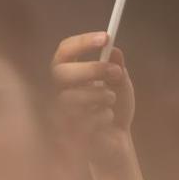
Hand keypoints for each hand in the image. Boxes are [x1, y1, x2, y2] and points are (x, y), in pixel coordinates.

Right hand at [52, 32, 135, 168]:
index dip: (82, 42)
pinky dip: (103, 117)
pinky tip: (106, 123)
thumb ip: (117, 69)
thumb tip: (115, 51)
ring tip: (111, 102)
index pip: (65, 51)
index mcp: (69, 74)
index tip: (106, 37)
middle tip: (116, 72)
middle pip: (61, 72)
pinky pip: (83, 119)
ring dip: (102, 97)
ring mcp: (58, 112)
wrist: (117, 141)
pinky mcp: (65, 133)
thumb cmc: (114, 110)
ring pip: (72, 97)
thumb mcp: (120, 86)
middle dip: (92, 69)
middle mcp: (58, 90)